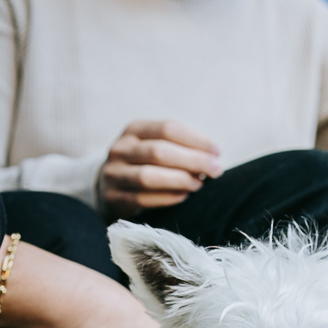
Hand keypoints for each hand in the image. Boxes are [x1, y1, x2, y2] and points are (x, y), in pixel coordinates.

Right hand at [98, 120, 223, 217]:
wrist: (110, 186)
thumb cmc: (145, 164)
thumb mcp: (156, 146)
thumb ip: (180, 147)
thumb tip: (214, 158)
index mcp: (134, 130)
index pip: (168, 128)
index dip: (196, 140)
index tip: (217, 152)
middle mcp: (120, 149)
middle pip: (159, 152)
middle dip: (192, 161)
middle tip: (215, 170)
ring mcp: (114, 174)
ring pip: (148, 176)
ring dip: (179, 180)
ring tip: (199, 184)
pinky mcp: (114, 198)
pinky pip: (143, 199)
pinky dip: (167, 198)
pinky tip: (184, 196)